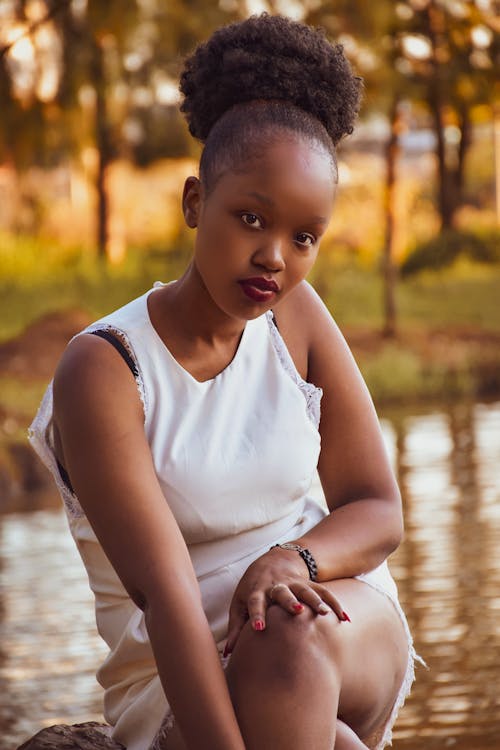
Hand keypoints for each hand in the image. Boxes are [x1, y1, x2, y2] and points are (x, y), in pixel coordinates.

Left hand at [224, 547, 348, 655]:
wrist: (273, 561)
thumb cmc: (252, 588)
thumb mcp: (239, 604)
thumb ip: (235, 629)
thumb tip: (227, 655)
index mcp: (257, 591)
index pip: (255, 602)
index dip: (257, 614)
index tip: (259, 628)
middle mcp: (277, 586)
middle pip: (283, 592)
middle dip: (290, 601)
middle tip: (297, 611)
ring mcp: (295, 583)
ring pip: (306, 590)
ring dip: (316, 601)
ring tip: (325, 614)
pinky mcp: (309, 584)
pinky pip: (324, 592)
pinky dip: (335, 604)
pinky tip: (346, 618)